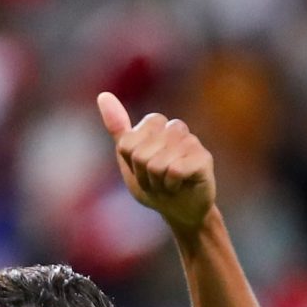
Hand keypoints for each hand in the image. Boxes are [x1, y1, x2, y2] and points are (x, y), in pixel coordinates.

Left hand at [96, 91, 215, 235]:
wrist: (181, 212)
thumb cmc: (155, 185)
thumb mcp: (129, 159)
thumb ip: (118, 129)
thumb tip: (103, 95)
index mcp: (156, 124)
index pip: (127, 143)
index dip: (132, 165)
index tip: (143, 172)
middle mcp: (175, 128)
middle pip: (140, 155)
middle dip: (144, 177)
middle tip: (158, 181)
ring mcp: (191, 141)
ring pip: (156, 164)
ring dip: (158, 183)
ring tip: (169, 184)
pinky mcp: (204, 158)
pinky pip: (174, 171)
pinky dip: (171, 186)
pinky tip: (180, 186)